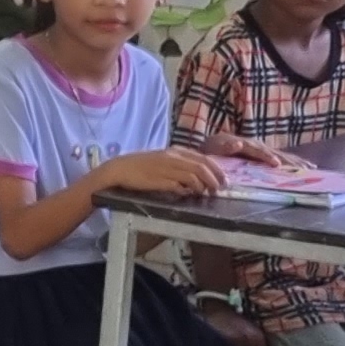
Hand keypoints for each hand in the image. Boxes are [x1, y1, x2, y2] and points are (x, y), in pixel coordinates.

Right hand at [99, 146, 226, 200]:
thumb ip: (180, 165)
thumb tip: (198, 177)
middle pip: (202, 166)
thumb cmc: (142, 166)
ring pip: (194, 175)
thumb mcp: (164, 160)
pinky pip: (180, 185)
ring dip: (204, 186)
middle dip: (215, 179)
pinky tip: (188, 194)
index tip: (224, 180)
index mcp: (176, 151)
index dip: (217, 170)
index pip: (204, 158)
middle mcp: (174, 157)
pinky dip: (188, 190)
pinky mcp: (160, 180)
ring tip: (206, 194)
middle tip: (220, 189)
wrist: (120, 169)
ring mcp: (167, 168)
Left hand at [204, 133, 301, 169]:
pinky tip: (305, 167)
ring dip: (295, 161)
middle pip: (275, 153)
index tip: (276, 164)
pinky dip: (292, 162)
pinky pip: (280, 158)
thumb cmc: (211, 149)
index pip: (258, 151)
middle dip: (289, 160)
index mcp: (245, 144)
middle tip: (304, 167)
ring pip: (280, 155)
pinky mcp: (264, 155)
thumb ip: (225, 146)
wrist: (210, 145)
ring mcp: (261, 149)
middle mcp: (256, 145)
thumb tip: (239, 143)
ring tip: (311, 167)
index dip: (267, 157)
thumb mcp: (213, 147)